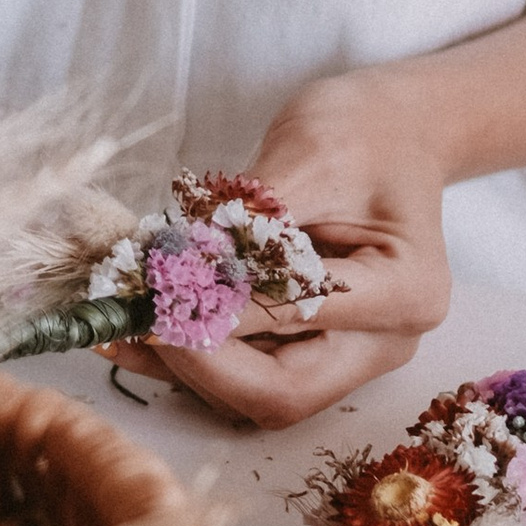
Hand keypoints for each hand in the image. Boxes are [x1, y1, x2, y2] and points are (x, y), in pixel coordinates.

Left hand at [114, 65, 450, 427]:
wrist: (390, 132)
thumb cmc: (362, 131)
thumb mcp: (308, 155)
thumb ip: (252, 217)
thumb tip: (183, 266)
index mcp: (406, 292)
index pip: (302, 320)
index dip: (224, 316)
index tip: (157, 295)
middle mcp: (383, 342)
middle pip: (286, 391)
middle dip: (201, 362)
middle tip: (135, 318)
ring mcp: (346, 354)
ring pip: (255, 394)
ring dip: (182, 364)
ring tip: (119, 320)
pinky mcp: (306, 348)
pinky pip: (244, 372)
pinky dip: (186, 355)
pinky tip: (130, 330)